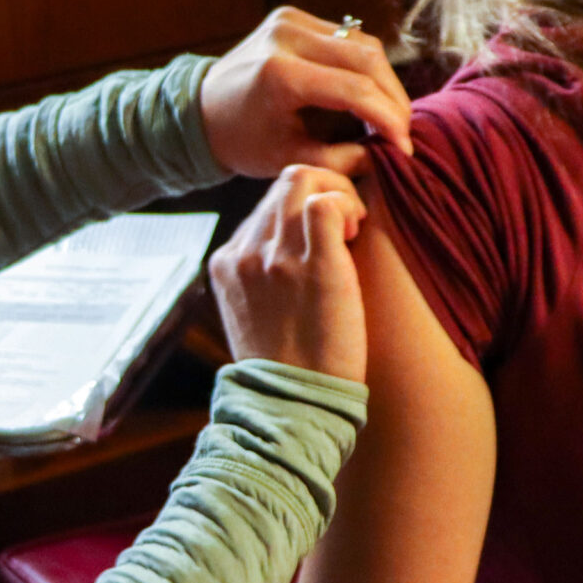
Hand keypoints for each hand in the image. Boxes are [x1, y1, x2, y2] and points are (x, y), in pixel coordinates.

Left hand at [201, 7, 413, 177]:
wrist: (199, 109)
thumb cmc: (241, 142)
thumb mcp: (287, 160)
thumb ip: (339, 160)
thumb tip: (384, 154)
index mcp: (279, 75)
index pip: (355, 89)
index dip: (388, 119)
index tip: (404, 147)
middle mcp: (285, 37)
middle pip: (367, 58)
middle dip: (393, 97)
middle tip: (403, 130)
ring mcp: (289, 20)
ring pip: (362, 43)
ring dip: (384, 79)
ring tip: (391, 114)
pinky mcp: (291, 16)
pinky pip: (345, 37)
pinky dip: (364, 64)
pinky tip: (371, 93)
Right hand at [209, 166, 366, 383]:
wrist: (293, 404)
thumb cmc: (285, 364)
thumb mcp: (251, 311)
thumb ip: (260, 274)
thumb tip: (291, 249)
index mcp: (227, 262)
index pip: (265, 204)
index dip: (301, 209)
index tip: (325, 236)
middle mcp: (245, 253)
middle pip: (284, 181)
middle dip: (324, 188)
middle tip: (348, 223)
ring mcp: (277, 257)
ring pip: (303, 179)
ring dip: (338, 193)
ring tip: (353, 228)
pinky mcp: (316, 266)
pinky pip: (326, 204)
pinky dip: (347, 205)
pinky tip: (356, 232)